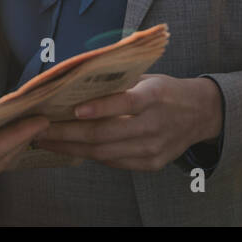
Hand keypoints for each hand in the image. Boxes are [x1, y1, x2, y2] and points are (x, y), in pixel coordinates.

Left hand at [32, 74, 222, 171]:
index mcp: (155, 96)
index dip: (99, 108)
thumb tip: (76, 82)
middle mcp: (155, 124)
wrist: (200, 113)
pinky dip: (91, 155)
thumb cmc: (165, 90)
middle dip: (68, 133)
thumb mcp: (147, 77)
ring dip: (72, 148)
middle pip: (106, 134)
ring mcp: (154, 148)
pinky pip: (114, 162)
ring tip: (48, 141)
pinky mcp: (152, 163)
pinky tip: (71, 148)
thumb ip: (117, 82)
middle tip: (41, 130)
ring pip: (105, 153)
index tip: (73, 110)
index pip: (126, 103)